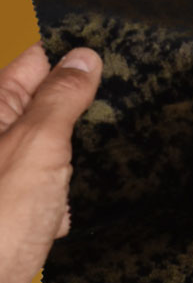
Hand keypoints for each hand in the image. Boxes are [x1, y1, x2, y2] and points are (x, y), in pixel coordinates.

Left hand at [0, 39, 102, 282]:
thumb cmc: (0, 222)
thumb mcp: (40, 144)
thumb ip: (61, 98)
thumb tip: (84, 59)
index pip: (26, 67)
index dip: (59, 62)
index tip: (92, 60)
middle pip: (32, 114)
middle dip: (62, 124)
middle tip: (84, 126)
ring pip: (38, 159)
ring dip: (59, 171)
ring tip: (61, 186)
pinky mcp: (4, 219)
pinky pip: (38, 198)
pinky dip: (52, 207)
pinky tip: (53, 223)